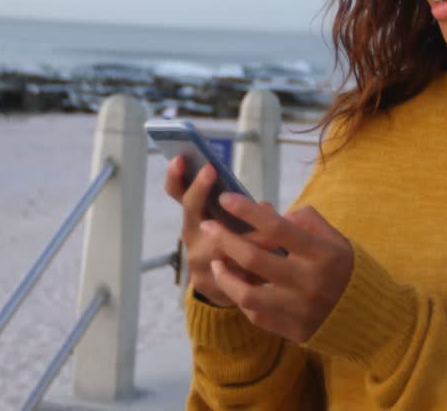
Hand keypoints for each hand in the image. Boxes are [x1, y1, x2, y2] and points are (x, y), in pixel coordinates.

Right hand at [164, 159, 278, 307]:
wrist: (232, 289)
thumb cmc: (238, 242)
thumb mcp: (236, 221)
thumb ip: (245, 210)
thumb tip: (263, 207)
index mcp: (195, 217)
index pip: (178, 193)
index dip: (177, 176)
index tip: (181, 158)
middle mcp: (191, 237)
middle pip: (191, 211)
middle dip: (200, 190)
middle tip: (212, 170)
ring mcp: (197, 262)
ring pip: (217, 244)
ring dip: (244, 236)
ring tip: (268, 232)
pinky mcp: (209, 286)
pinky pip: (231, 273)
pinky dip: (251, 267)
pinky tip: (270, 265)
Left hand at [201, 195, 353, 342]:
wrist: (367, 317)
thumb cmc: (346, 270)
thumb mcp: (335, 239)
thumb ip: (305, 222)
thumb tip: (265, 211)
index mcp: (322, 254)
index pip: (277, 227)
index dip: (247, 211)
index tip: (225, 198)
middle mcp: (309, 282)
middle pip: (255, 258)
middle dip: (225, 238)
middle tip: (208, 226)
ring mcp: (299, 310)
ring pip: (247, 293)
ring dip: (225, 275)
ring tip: (216, 261)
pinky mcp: (292, 331)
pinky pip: (256, 315)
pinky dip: (242, 298)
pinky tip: (236, 284)